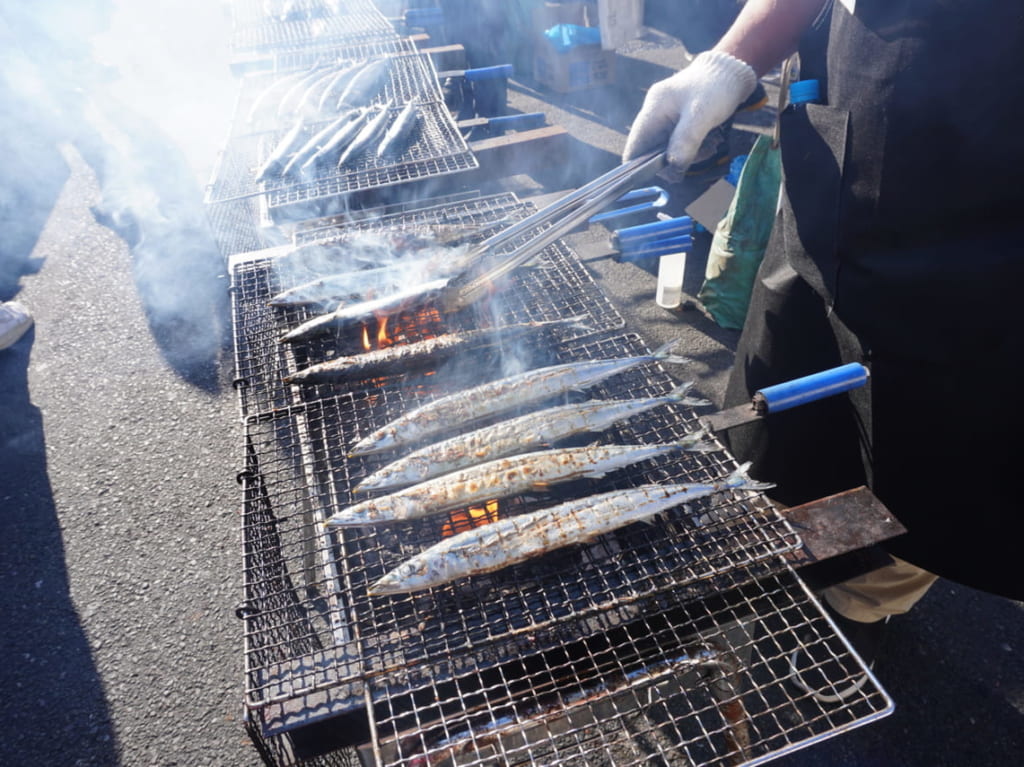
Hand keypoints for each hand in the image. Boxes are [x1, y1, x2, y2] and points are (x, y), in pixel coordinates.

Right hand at [623, 50, 756, 173]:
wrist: (732, 71)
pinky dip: (692, 148)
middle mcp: (655, 114)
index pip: (634, 148)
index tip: (665, 173)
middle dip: (672, 161)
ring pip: (667, 150)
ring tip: (708, 147)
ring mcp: (666, 118)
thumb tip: (673, 170)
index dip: (641, 167)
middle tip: (697, 157)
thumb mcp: (701, 116)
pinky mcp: (678, 122)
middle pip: (651, 152)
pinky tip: (708, 143)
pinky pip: (679, 143)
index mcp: (653, 109)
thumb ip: (684, 142)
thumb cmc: (716, 88)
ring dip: (686, 155)